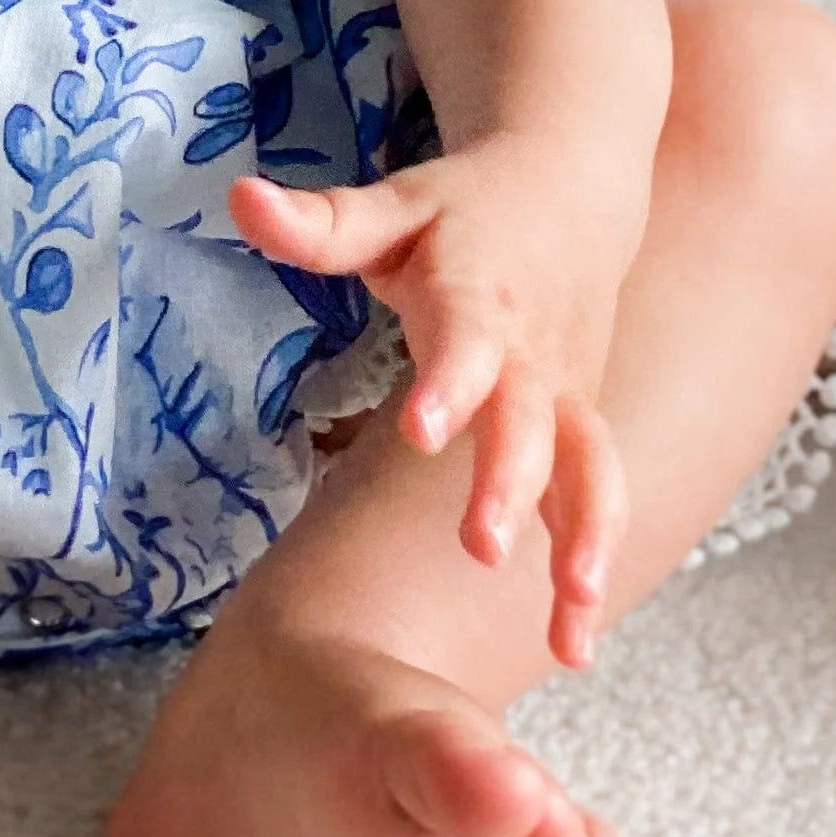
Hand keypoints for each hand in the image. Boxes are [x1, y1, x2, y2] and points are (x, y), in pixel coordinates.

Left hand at [231, 148, 633, 669]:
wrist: (569, 192)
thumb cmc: (462, 212)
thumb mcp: (391, 208)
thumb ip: (319, 223)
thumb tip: (238, 196)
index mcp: (477, 296)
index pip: (468, 339)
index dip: (450, 383)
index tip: (422, 429)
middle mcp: (530, 353)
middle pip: (528, 420)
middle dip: (510, 483)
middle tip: (482, 547)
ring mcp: (565, 395)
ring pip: (587, 467)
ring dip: (583, 538)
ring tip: (572, 617)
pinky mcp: (580, 426)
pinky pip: (597, 497)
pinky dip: (592, 565)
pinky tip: (575, 644)